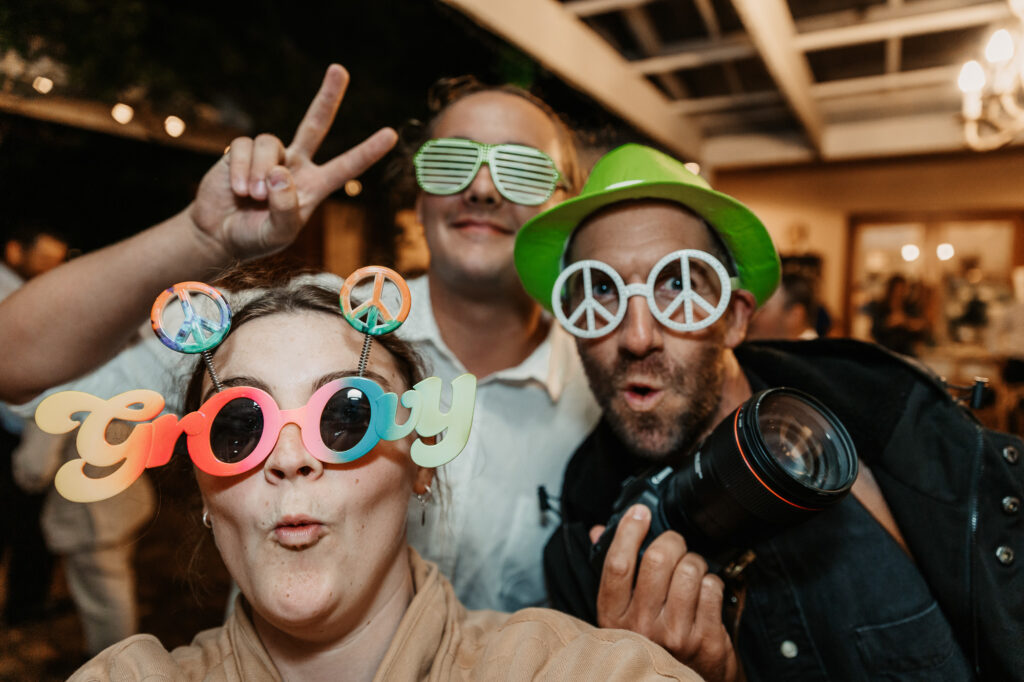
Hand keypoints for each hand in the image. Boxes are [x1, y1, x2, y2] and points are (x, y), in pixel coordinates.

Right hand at [188, 64, 396, 260]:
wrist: (219, 234)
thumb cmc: (254, 237)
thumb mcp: (277, 234)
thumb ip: (285, 209)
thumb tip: (280, 172)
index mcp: (314, 186)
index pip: (346, 167)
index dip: (368, 151)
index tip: (391, 135)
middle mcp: (295, 165)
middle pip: (315, 124)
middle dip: (327, 97)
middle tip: (339, 69)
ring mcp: (270, 155)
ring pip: (270, 144)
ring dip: (258, 171)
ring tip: (250, 196)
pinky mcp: (241, 150)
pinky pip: (243, 146)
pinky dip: (239, 168)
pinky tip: (236, 188)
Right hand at [593, 505, 739, 681]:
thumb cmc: (651, 644)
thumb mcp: (622, 613)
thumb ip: (612, 571)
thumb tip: (600, 531)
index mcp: (614, 617)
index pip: (617, 565)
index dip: (629, 532)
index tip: (639, 513)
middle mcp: (642, 628)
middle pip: (658, 560)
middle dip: (672, 541)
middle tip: (674, 544)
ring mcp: (675, 635)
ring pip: (690, 570)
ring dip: (695, 562)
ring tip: (691, 571)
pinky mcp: (705, 640)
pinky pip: (712, 588)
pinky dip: (713, 582)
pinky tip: (704, 592)